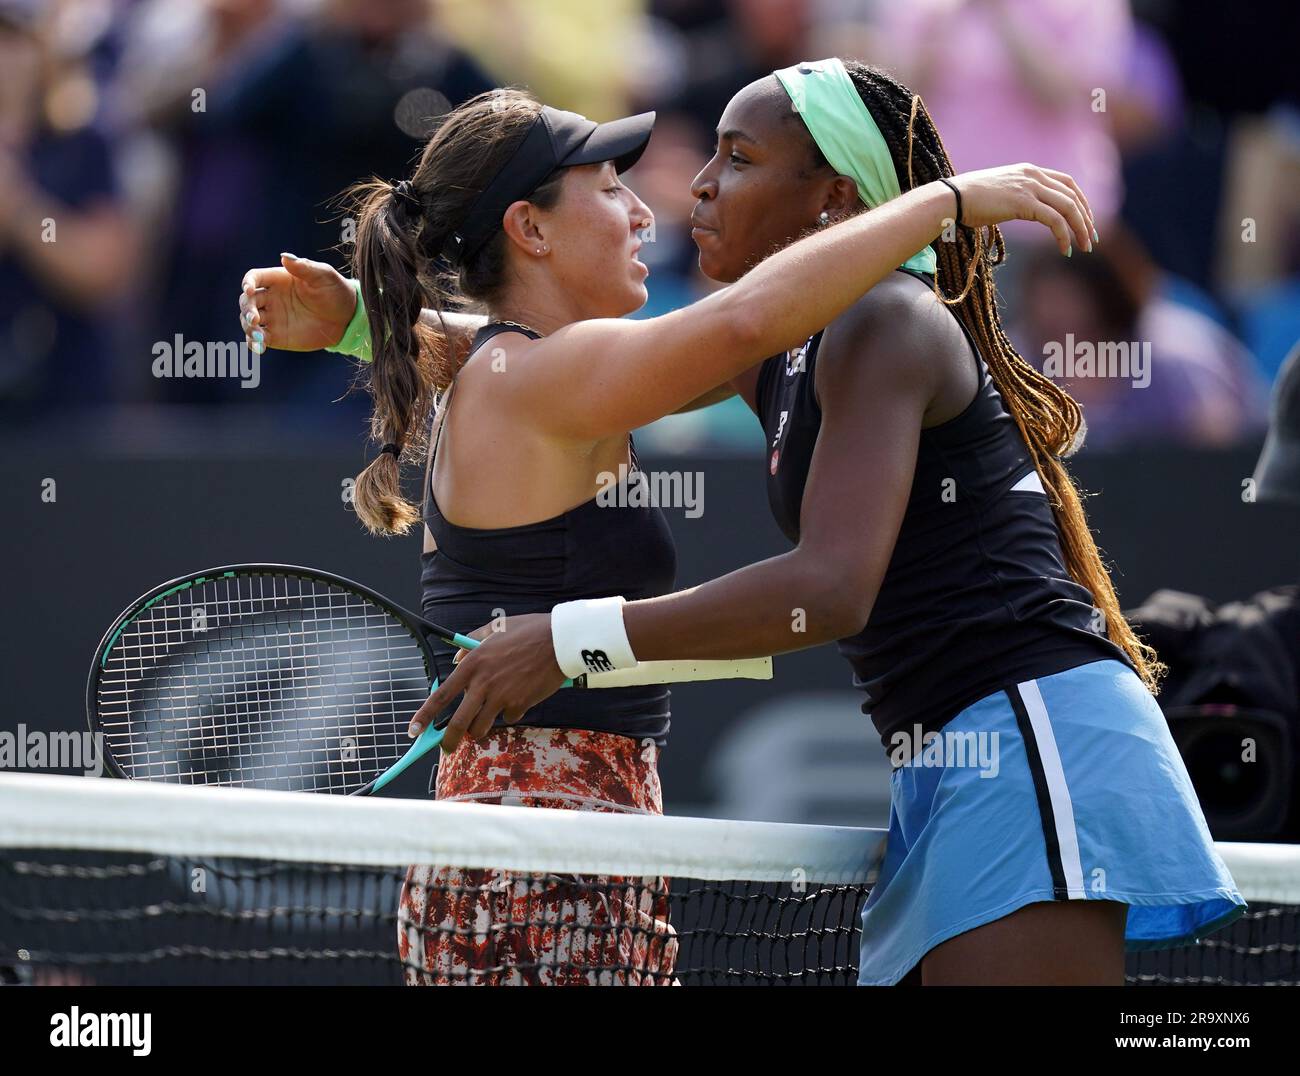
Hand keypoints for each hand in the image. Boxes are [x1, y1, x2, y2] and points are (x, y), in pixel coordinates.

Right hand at [238, 253, 356, 353]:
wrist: (347, 319)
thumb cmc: (335, 291)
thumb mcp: (323, 276)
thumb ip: (304, 267)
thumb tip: (284, 257)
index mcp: (278, 279)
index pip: (253, 278)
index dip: (248, 283)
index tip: (250, 290)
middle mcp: (271, 298)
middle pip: (247, 300)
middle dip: (247, 308)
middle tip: (255, 318)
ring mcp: (272, 317)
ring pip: (248, 320)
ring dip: (247, 326)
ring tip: (258, 334)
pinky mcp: (277, 336)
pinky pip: (259, 339)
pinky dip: (253, 342)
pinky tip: (258, 347)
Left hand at [406, 614, 566, 751]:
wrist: (559, 641)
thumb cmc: (529, 630)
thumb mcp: (496, 628)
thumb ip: (472, 640)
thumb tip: (457, 656)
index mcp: (473, 663)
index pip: (442, 695)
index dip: (424, 716)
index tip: (414, 730)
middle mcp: (483, 683)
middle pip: (458, 722)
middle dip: (449, 741)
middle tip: (447, 747)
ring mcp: (502, 696)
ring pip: (482, 726)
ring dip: (480, 729)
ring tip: (484, 721)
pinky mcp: (520, 704)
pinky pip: (509, 717)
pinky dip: (510, 713)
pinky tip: (519, 698)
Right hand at [948, 164, 1095, 254]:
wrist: (953, 198)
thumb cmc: (967, 199)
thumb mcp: (998, 193)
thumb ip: (1015, 197)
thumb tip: (1020, 210)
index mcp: (1029, 170)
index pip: (1067, 183)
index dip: (1081, 202)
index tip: (1085, 221)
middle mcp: (1034, 175)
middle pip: (1073, 195)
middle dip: (1086, 218)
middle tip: (1091, 239)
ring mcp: (1030, 187)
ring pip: (1069, 207)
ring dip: (1080, 229)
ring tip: (1083, 247)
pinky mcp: (1024, 203)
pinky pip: (1055, 220)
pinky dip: (1064, 236)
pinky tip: (1065, 250)